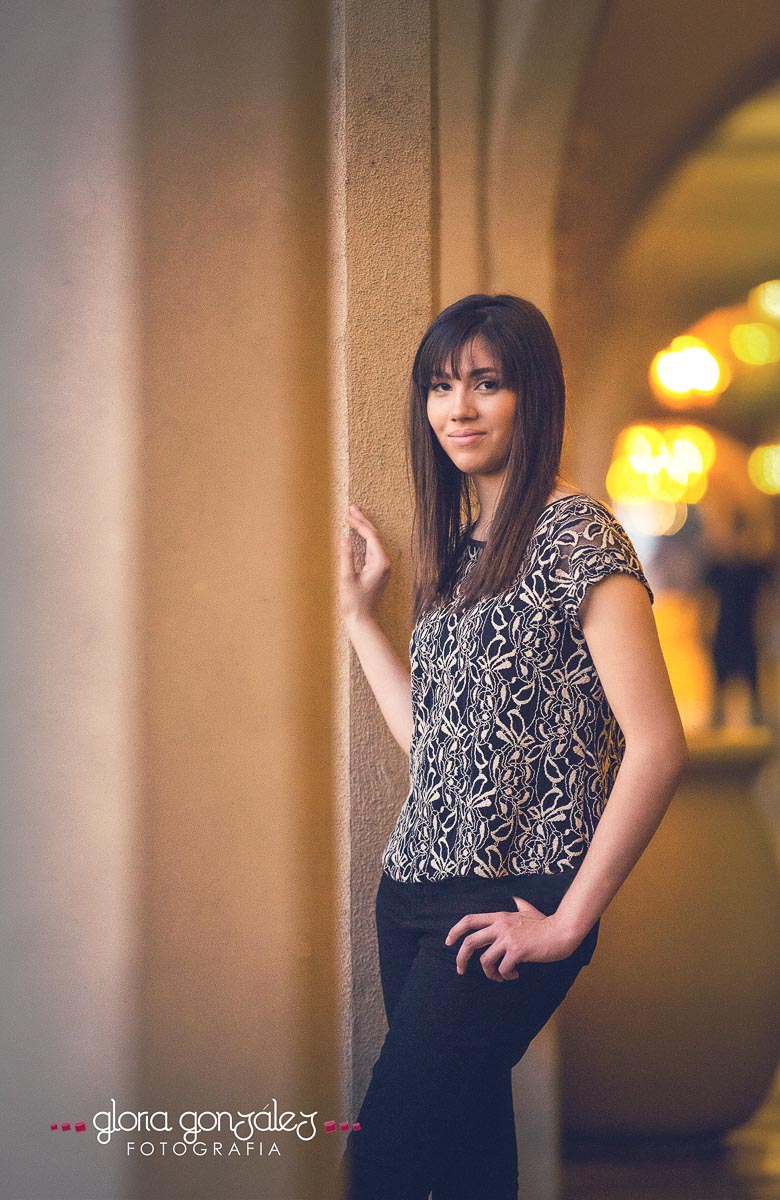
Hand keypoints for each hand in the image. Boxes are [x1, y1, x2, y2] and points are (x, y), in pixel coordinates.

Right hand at [338, 504, 390, 626]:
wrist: (363, 621)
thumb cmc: (354, 603)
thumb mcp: (346, 578)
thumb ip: (346, 556)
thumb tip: (345, 538)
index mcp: (380, 562)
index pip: (371, 536)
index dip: (359, 523)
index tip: (347, 514)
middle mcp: (384, 563)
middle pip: (374, 536)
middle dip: (363, 521)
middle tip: (352, 508)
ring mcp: (382, 567)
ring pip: (373, 542)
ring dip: (363, 528)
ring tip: (353, 516)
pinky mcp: (377, 571)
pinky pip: (371, 549)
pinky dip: (364, 539)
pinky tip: (357, 534)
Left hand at [444, 897, 577, 980]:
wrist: (561, 931)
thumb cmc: (547, 923)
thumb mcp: (529, 911)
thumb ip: (520, 906)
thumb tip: (516, 900)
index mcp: (499, 917)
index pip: (470, 920)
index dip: (455, 931)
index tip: (448, 942)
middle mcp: (500, 926)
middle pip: (470, 942)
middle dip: (461, 958)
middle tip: (460, 970)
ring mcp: (508, 938)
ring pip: (485, 961)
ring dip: (490, 974)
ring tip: (500, 977)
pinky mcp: (517, 951)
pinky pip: (502, 969)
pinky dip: (505, 976)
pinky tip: (514, 976)